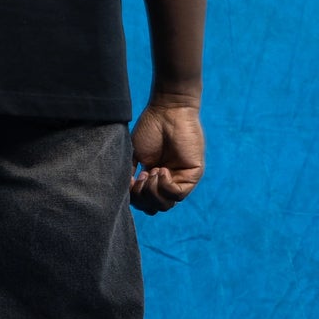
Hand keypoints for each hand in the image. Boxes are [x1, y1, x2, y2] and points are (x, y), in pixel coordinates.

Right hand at [129, 99, 203, 213]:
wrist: (166, 111)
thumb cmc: (150, 128)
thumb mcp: (135, 156)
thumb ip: (130, 177)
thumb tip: (125, 196)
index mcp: (156, 178)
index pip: (146, 202)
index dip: (136, 197)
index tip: (132, 178)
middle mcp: (169, 181)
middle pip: (155, 207)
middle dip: (143, 197)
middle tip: (142, 176)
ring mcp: (181, 179)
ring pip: (166, 205)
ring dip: (153, 192)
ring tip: (151, 172)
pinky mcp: (193, 175)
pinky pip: (178, 195)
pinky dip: (165, 186)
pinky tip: (161, 170)